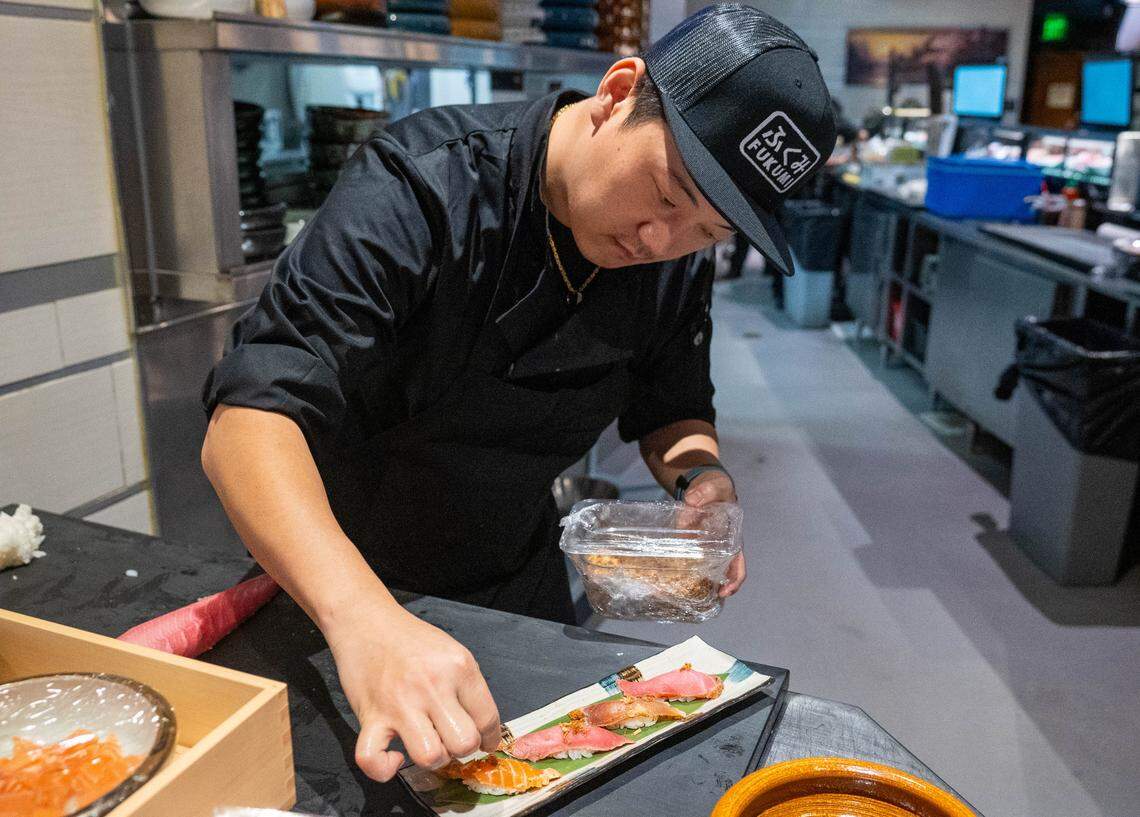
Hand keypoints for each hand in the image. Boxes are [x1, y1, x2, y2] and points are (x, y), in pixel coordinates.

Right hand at [323, 597, 500, 781]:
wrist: (366, 621)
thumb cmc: (410, 639)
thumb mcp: (451, 652)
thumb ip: (467, 687)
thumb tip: (483, 728)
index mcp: (458, 668)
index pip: (487, 718)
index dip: (490, 738)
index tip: (485, 743)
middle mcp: (432, 686)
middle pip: (464, 743)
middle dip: (462, 748)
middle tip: (452, 738)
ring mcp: (400, 704)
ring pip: (431, 757)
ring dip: (433, 758)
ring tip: (429, 743)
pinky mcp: (370, 717)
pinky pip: (373, 760)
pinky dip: (384, 768)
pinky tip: (394, 755)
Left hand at [681, 471, 745, 597]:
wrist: (706, 487)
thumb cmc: (716, 489)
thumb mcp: (714, 486)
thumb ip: (705, 492)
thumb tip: (692, 500)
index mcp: (732, 538)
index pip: (739, 564)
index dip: (735, 580)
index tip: (725, 591)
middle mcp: (721, 547)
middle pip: (722, 574)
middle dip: (713, 588)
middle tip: (700, 598)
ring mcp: (706, 547)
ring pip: (705, 570)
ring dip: (698, 582)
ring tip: (685, 593)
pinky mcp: (691, 544)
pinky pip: (689, 559)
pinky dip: (684, 568)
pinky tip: (673, 575)